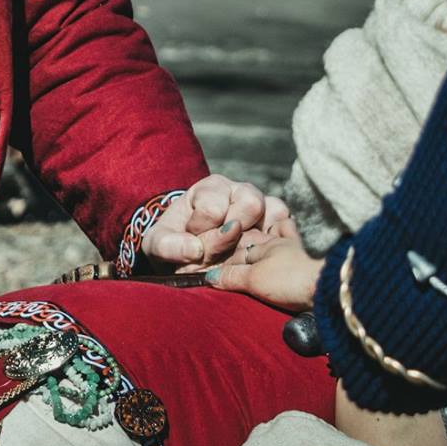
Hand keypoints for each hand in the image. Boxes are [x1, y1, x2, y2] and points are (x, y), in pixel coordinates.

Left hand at [140, 173, 288, 268]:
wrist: (192, 257)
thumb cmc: (175, 245)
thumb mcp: (158, 246)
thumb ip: (167, 246)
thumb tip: (196, 249)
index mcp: (209, 188)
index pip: (213, 208)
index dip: (200, 230)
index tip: (192, 237)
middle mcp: (238, 189)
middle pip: (250, 203)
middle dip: (231, 235)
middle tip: (216, 248)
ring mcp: (263, 203)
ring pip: (274, 210)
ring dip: (254, 239)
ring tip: (234, 252)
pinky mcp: (278, 221)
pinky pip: (287, 224)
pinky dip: (274, 240)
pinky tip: (253, 252)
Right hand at [205, 214, 321, 311]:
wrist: (333, 283)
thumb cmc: (293, 279)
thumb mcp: (256, 280)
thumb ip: (232, 276)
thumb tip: (209, 275)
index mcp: (263, 246)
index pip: (237, 253)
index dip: (225, 262)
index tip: (213, 271)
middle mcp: (281, 242)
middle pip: (256, 242)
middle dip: (243, 245)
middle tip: (233, 252)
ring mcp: (302, 246)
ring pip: (281, 235)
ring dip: (272, 235)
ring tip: (265, 238)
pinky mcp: (320, 254)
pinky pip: (304, 237)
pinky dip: (296, 235)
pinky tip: (295, 237)